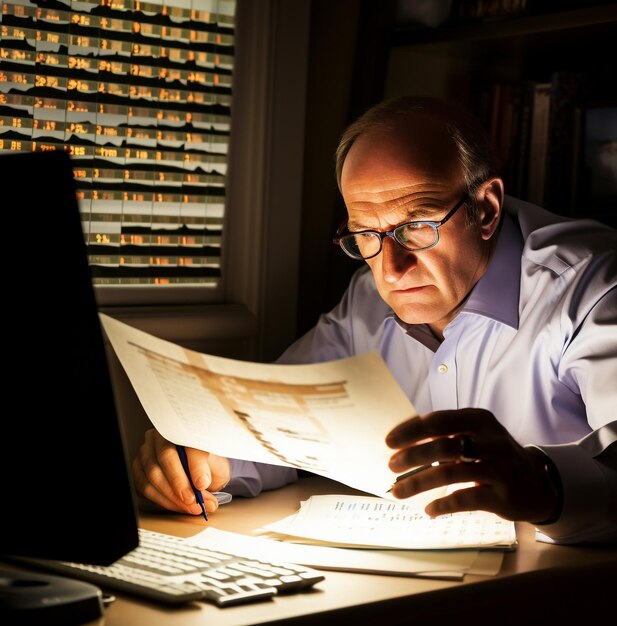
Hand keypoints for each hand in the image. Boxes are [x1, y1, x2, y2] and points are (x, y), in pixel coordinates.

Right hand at [132, 428, 230, 515]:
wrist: (202, 469)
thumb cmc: (207, 460)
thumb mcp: (214, 459)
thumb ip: (205, 466)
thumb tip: (200, 482)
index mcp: (175, 427)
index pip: (180, 442)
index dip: (191, 465)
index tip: (202, 484)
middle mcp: (156, 439)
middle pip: (162, 461)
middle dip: (179, 485)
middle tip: (194, 501)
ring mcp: (145, 455)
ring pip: (151, 477)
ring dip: (172, 497)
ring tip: (191, 506)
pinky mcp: (139, 472)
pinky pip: (144, 489)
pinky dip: (163, 501)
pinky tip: (179, 505)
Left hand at [385, 409, 560, 523]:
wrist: (536, 483)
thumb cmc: (493, 455)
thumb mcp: (476, 435)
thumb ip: (446, 434)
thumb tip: (402, 441)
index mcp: (480, 420)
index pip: (439, 420)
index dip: (411, 431)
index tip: (389, 442)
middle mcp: (492, 440)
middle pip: (444, 445)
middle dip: (412, 456)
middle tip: (392, 466)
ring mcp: (501, 468)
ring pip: (451, 473)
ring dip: (419, 482)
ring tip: (399, 491)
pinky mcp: (505, 496)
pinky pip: (466, 499)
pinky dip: (443, 505)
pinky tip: (429, 510)